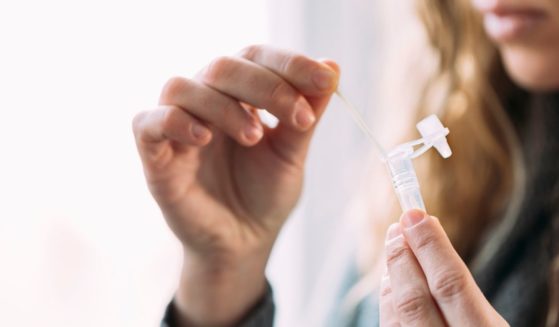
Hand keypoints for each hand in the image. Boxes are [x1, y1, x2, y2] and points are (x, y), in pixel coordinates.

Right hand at [132, 45, 338, 325]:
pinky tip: (204, 139)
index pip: (256, 58)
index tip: (325, 80)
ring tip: (254, 137)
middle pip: (223, 67)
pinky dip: (175, 122)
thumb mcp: (292, 154)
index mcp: (239, 96)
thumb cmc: (265, 195)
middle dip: (266, 86)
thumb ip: (306, 114)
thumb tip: (332, 66)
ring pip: (183, 87)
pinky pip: (147, 122)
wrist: (243, 243)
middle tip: (298, 117)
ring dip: (223, 106)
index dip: (290, 64)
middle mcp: (206, 102)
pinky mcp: (155, 154)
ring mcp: (177, 126)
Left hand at [379, 210, 508, 325]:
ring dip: (393, 276)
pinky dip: (388, 300)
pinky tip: (391, 280)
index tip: (414, 215)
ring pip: (396, 314)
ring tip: (395, 246)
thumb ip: (460, 289)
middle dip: (402, 258)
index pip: (451, 283)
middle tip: (397, 226)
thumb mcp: (489, 320)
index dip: (429, 246)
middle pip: (414, 300)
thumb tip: (421, 239)